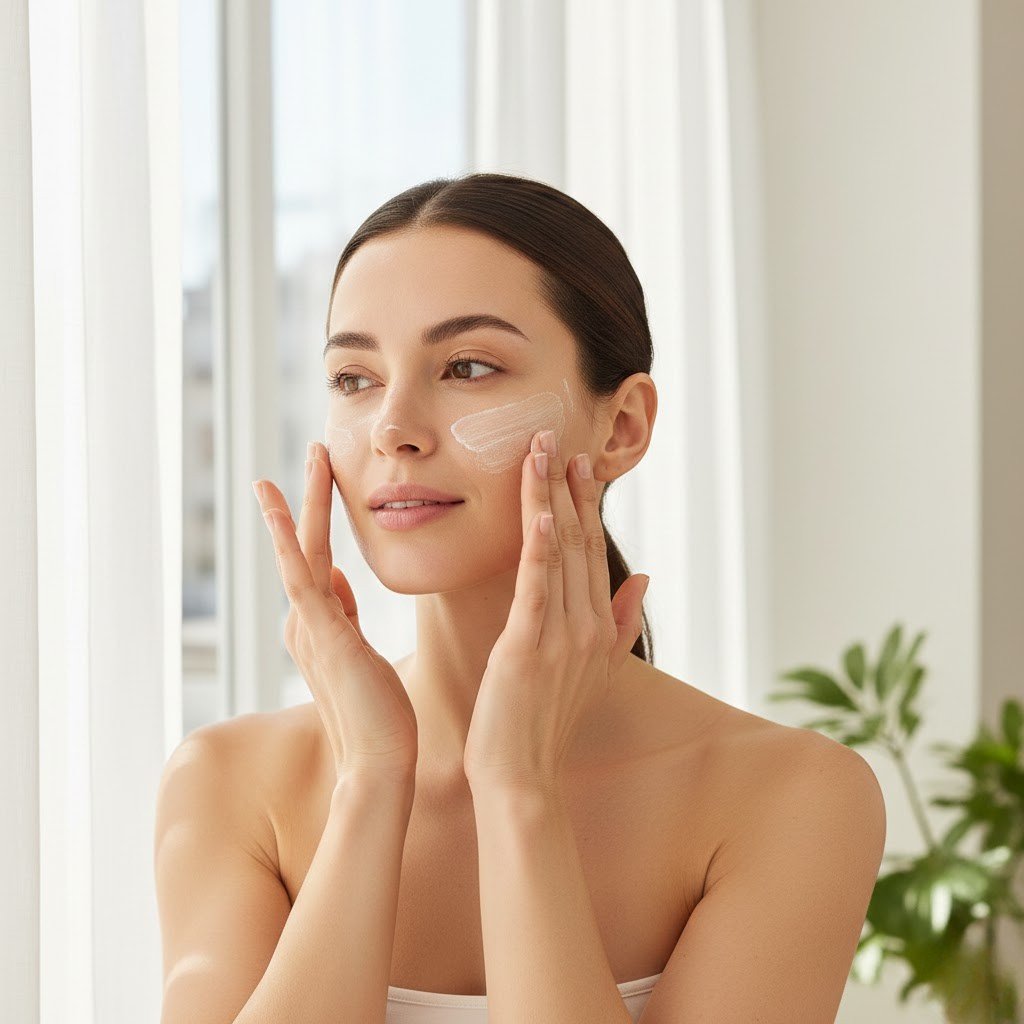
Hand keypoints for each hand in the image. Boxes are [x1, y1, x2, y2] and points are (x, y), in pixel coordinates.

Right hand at [254, 441, 418, 783]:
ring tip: (309, 458)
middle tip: (317, 451)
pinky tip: (278, 508)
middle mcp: (308, 623)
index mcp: (321, 626)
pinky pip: (301, 578)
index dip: (318, 520)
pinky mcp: (320, 636)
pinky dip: (287, 541)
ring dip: (301, 504)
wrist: (379, 765)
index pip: (319, 560)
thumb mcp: (359, 654)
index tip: (324, 483)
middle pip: (307, 547)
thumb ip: (343, 614)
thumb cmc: (379, 717)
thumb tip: (335, 574)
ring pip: (301, 553)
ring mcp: (310, 628)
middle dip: (310, 499)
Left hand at [462, 429, 649, 792]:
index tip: (579, 465)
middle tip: (559, 439)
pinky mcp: (527, 647)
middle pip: (579, 543)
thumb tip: (644, 577)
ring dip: (549, 501)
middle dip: (569, 489)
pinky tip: (539, 515)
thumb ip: (622, 622)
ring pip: (557, 554)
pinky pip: (536, 589)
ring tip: (543, 454)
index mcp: (599, 628)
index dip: (586, 506)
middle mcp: (587, 626)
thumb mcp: (594, 669)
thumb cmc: (546, 721)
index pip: (593, 554)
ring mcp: (560, 636)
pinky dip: (538, 550)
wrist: (522, 775)